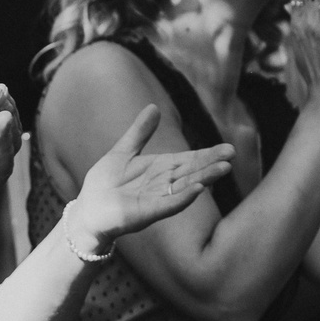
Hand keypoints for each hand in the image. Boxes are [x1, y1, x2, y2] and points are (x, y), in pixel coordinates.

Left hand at [59, 104, 232, 251]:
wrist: (87, 209)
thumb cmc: (104, 183)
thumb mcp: (123, 151)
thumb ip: (140, 132)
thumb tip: (154, 107)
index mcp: (160, 169)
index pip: (189, 159)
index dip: (208, 154)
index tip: (229, 148)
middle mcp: (163, 184)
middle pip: (192, 172)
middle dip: (211, 164)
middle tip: (232, 155)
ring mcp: (156, 199)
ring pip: (185, 187)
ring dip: (204, 178)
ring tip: (223, 169)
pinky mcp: (146, 213)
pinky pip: (168, 205)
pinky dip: (183, 197)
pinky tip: (197, 189)